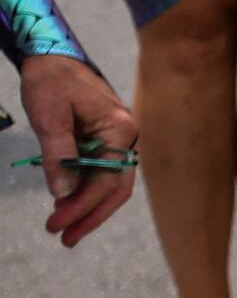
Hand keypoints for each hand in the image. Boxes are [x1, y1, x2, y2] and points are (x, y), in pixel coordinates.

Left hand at [24, 53, 138, 244]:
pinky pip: (100, 172)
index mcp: (119, 130)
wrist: (53, 58)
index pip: (106, 180)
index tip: (56, 225)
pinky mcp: (105, 141)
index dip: (82, 206)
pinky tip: (65, 202)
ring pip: (110, 183)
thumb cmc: (51, 82)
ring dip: (88, 207)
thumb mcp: (49, 117)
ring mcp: (117, 140)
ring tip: (63, 226)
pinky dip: (84, 191)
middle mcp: (126, 138)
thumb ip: (57, 155)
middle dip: (91, 215)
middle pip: (116, 187)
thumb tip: (62, 194)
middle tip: (65, 239)